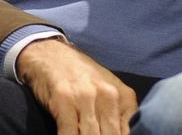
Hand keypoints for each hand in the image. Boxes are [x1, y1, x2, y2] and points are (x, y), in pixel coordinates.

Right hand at [15, 39, 136, 134]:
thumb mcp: (109, 92)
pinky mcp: (64, 100)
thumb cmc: (82, 78)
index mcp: (125, 97)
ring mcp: (86, 97)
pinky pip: (70, 133)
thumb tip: (127, 134)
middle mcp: (109, 96)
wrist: (51, 54)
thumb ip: (120, 116)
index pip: (130, 133)